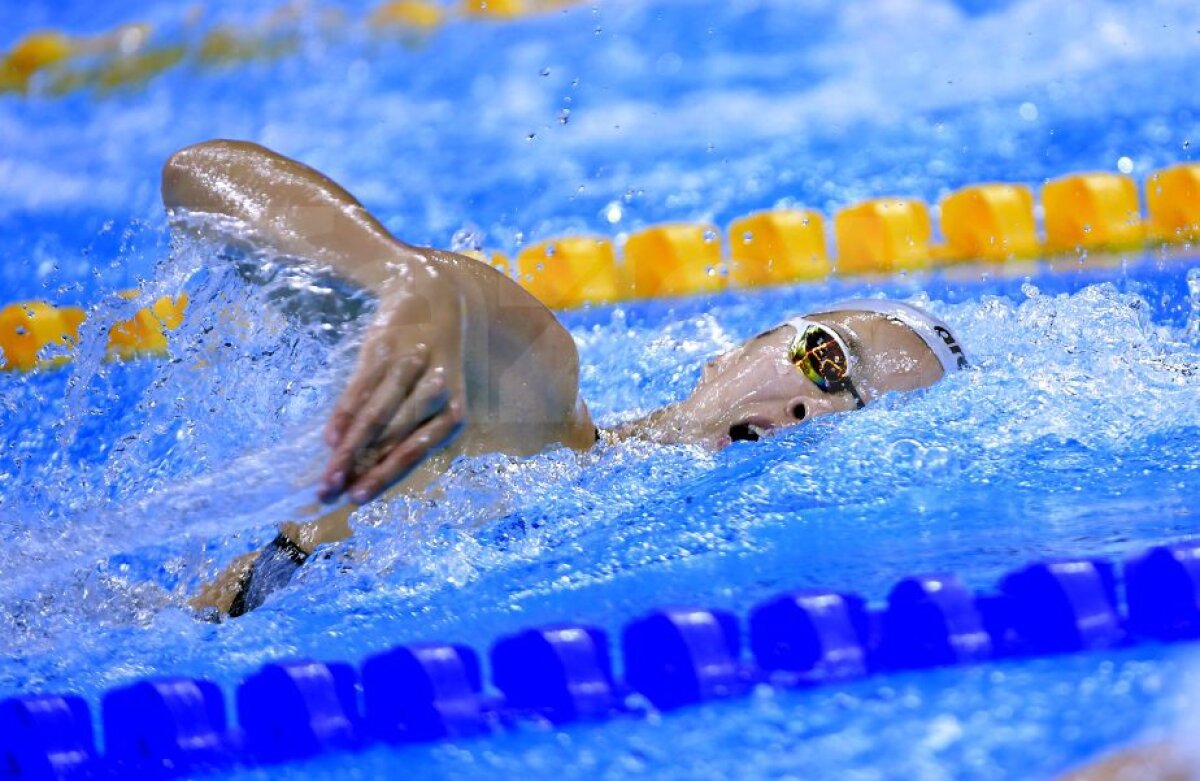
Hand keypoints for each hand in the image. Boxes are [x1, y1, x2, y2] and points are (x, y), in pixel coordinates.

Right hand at [318, 265, 466, 503]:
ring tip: (327, 476)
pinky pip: (361, 389)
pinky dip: (344, 416)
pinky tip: (330, 439)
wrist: (431, 296)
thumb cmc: (428, 364)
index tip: (355, 501)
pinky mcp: (384, 349)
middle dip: (360, 472)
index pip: (414, 452)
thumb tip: (366, 473)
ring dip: (348, 451)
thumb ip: (406, 432)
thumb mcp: (432, 397)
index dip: (384, 477)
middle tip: (330, 496)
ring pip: (376, 418)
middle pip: (392, 440)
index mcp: (454, 412)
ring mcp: (409, 369)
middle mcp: (436, 392)